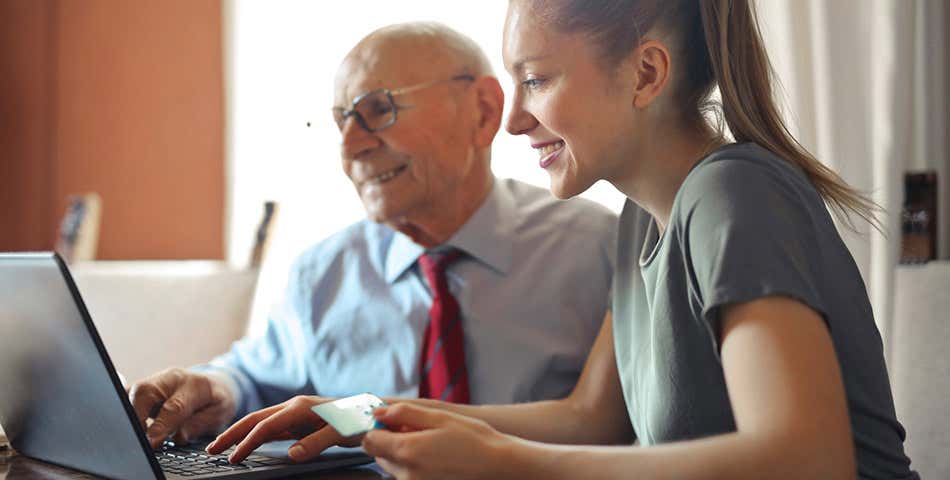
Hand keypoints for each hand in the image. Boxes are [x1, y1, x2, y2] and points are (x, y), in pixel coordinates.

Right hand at [128, 368, 236, 448]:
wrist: (214, 384)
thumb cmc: (216, 401)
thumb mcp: (218, 415)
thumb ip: (198, 425)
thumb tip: (178, 437)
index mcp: (195, 385)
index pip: (174, 407)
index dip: (160, 426)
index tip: (151, 443)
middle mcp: (171, 378)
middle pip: (144, 392)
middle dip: (136, 417)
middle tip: (138, 439)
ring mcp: (155, 380)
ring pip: (132, 392)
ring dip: (128, 414)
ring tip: (133, 434)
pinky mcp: (143, 387)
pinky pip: (127, 395)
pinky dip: (124, 410)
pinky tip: (129, 423)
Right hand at [206, 395, 358, 463]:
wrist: (372, 411)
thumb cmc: (359, 420)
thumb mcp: (341, 433)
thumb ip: (316, 443)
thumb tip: (291, 455)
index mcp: (300, 407)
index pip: (265, 426)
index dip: (247, 443)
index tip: (233, 458)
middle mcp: (294, 407)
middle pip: (255, 419)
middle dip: (231, 433)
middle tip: (211, 449)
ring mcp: (295, 413)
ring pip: (260, 422)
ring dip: (240, 434)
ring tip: (222, 447)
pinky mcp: (299, 420)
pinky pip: (271, 428)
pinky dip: (255, 435)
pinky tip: (247, 444)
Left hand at [362, 403, 514, 479]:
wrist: (498, 466)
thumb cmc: (473, 439)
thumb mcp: (440, 417)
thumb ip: (405, 413)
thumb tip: (379, 412)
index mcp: (407, 450)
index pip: (370, 441)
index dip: (379, 428)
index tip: (394, 422)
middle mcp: (406, 473)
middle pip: (380, 455)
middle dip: (391, 441)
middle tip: (418, 432)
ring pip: (393, 467)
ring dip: (403, 455)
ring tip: (431, 446)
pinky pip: (408, 477)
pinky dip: (415, 467)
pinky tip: (436, 459)